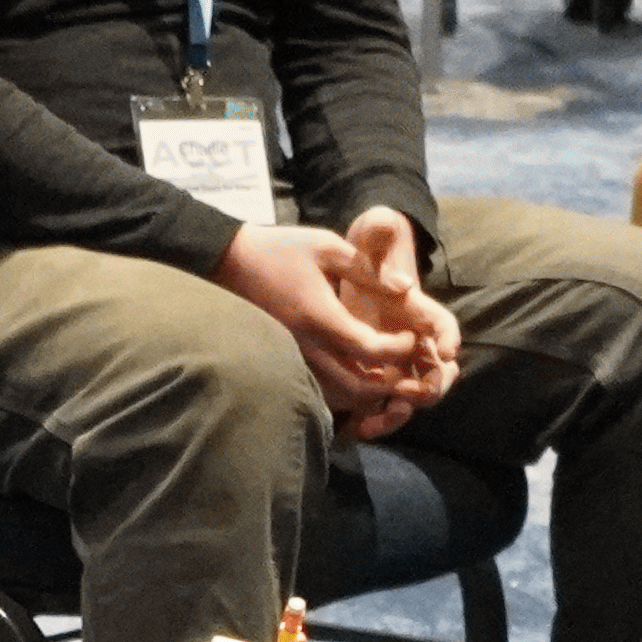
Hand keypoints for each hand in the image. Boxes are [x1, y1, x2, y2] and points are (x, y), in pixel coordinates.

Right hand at [219, 215, 452, 437]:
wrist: (229, 262)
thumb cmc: (281, 250)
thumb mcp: (327, 247)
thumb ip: (368, 269)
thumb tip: (408, 289)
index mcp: (321, 318)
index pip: (371, 350)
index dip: (399, 348)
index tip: (412, 336)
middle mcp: (308, 346)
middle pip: (358, 387)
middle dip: (390, 383)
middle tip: (406, 364)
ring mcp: (295, 358)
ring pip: (339, 394)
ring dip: (369, 391)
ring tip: (388, 371)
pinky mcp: (289, 360)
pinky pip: (323, 387)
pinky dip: (346, 388)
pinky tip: (360, 370)